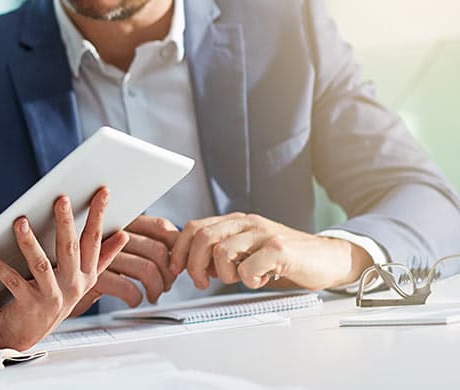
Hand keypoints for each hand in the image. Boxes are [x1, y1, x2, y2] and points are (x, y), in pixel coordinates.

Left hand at [0, 187, 129, 349]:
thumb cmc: (53, 299)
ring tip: (20, 221)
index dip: (99, 215)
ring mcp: (51, 297)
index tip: (103, 191)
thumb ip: (101, 258)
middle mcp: (72, 286)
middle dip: (66, 222)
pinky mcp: (29, 305)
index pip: (94, 240)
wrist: (27, 333)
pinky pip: (12, 280)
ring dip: (29, 242)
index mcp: (86, 276)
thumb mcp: (82, 280)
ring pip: (41, 264)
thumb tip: (123, 234)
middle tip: (62, 199)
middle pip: (70, 249)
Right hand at [72, 215, 180, 310]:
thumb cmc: (75, 267)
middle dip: (168, 271)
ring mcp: (100, 256)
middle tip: (166, 282)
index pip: (158, 227)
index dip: (174, 242)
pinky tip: (133, 300)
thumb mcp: (102, 247)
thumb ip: (129, 241)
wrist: (48, 288)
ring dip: (156, 286)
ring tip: (152, 294)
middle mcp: (108, 235)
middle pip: (156, 250)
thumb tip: (168, 241)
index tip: (177, 256)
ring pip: (146, 269)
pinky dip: (135, 297)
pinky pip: (127, 288)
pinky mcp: (92, 280)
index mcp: (115, 222)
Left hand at [168, 212, 370, 289]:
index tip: (177, 269)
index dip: (180, 249)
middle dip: (194, 264)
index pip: (195, 227)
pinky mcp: (280, 250)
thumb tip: (191, 264)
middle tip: (202, 282)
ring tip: (237, 279)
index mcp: (236, 221)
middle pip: (203, 236)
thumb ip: (222, 251)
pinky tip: (259, 280)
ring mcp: (264, 234)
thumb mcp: (248, 249)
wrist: (327, 258)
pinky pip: (248, 267)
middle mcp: (248, 223)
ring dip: (224, 274)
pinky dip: (248, 280)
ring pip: (222, 251)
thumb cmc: (286, 257)